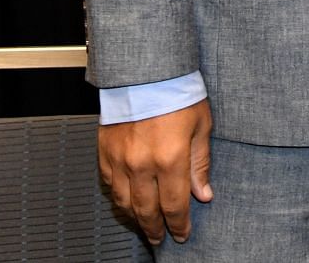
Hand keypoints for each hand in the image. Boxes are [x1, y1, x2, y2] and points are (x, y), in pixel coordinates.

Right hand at [98, 99, 213, 244]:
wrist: (147, 71)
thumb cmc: (178, 92)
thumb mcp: (201, 127)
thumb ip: (200, 164)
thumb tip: (203, 193)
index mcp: (170, 158)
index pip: (174, 205)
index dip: (178, 224)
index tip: (181, 234)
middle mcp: (142, 163)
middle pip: (146, 211)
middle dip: (155, 229)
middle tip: (160, 239)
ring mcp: (120, 159)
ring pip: (124, 202)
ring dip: (135, 218)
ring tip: (144, 225)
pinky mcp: (105, 151)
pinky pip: (108, 184)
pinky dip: (117, 197)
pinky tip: (125, 201)